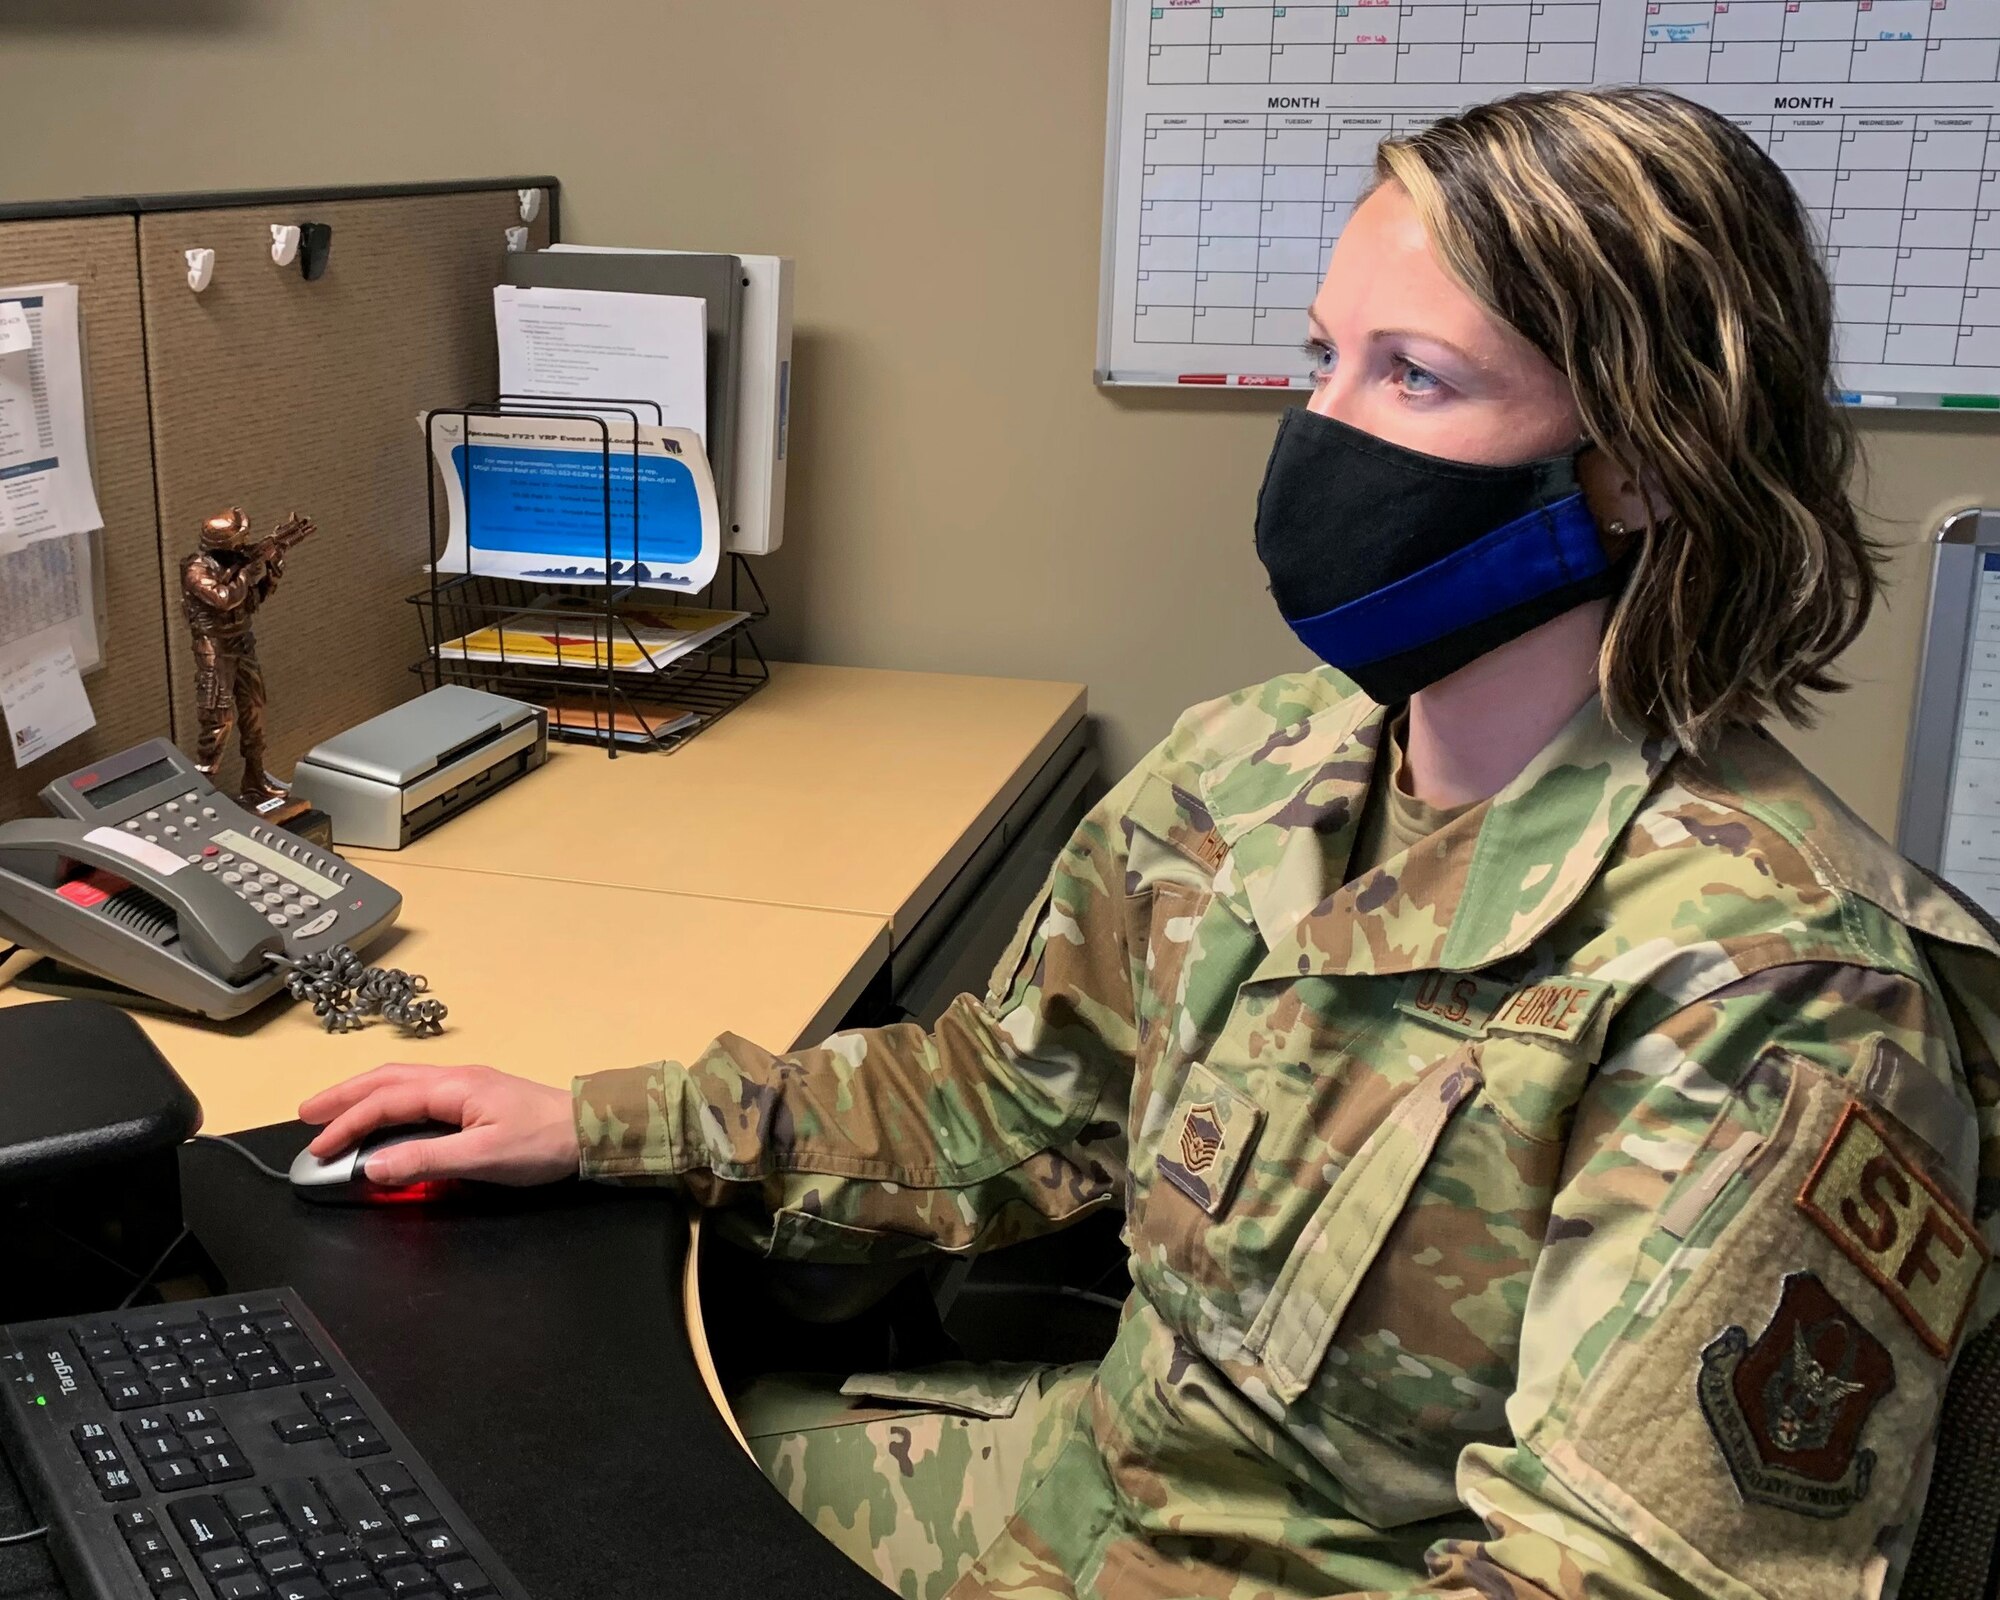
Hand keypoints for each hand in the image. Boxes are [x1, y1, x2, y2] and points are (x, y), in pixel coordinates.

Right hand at [298, 1064, 579, 1186]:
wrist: (591, 1131)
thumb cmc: (543, 1143)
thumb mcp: (482, 1158)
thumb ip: (425, 1161)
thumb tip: (372, 1167)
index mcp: (453, 1087)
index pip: (385, 1102)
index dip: (347, 1125)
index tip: (319, 1149)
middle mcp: (455, 1078)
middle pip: (386, 1080)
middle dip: (343, 1096)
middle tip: (307, 1114)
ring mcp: (466, 1085)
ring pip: (401, 1082)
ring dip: (363, 1094)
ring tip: (333, 1110)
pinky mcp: (476, 1096)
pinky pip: (418, 1091)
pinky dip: (388, 1099)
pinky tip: (384, 1112)